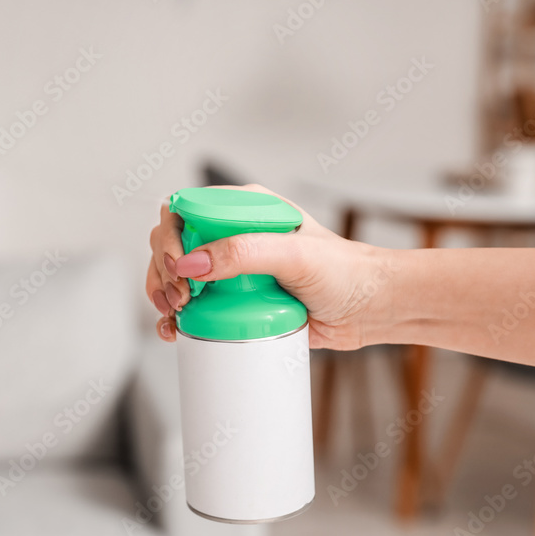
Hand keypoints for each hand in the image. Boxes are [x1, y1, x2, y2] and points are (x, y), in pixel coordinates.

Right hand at [146, 184, 391, 349]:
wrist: (372, 310)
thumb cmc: (347, 274)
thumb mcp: (296, 255)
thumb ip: (244, 252)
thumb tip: (193, 264)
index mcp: (246, 210)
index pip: (187, 208)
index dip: (171, 234)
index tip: (179, 265)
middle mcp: (234, 236)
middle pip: (173, 242)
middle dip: (163, 269)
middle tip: (180, 296)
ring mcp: (231, 270)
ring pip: (176, 275)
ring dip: (162, 292)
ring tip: (173, 313)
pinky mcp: (233, 302)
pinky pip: (192, 305)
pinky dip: (174, 317)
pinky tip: (173, 328)